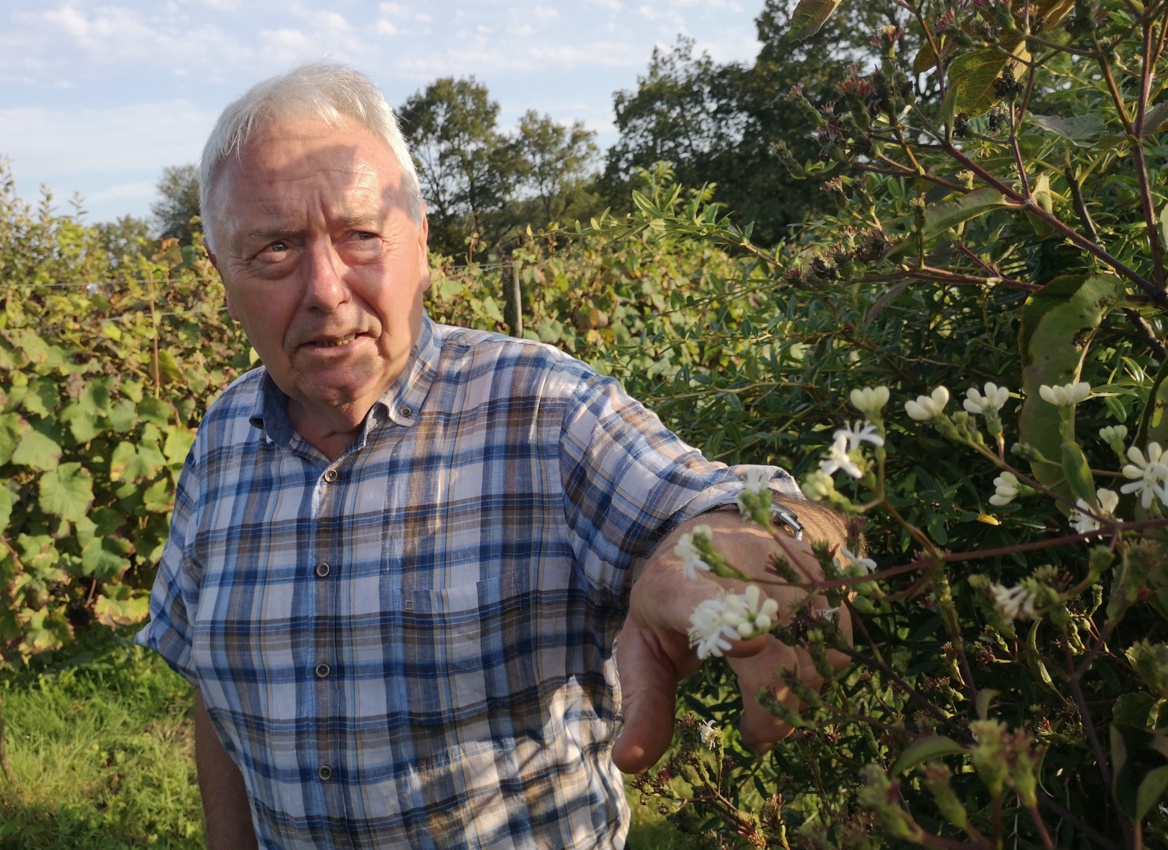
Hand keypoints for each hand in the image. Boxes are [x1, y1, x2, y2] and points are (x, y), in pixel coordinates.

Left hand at [611, 510, 850, 773]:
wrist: (714, 533)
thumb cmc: (672, 603)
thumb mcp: (645, 649)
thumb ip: (644, 706)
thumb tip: (630, 763)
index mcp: (675, 587)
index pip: (699, 603)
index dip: (727, 624)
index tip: (748, 645)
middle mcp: (734, 569)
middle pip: (771, 651)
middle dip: (768, 708)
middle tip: (753, 733)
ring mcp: (784, 569)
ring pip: (811, 654)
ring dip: (797, 695)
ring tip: (771, 700)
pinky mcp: (822, 576)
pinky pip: (837, 646)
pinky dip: (821, 674)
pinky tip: (796, 673)